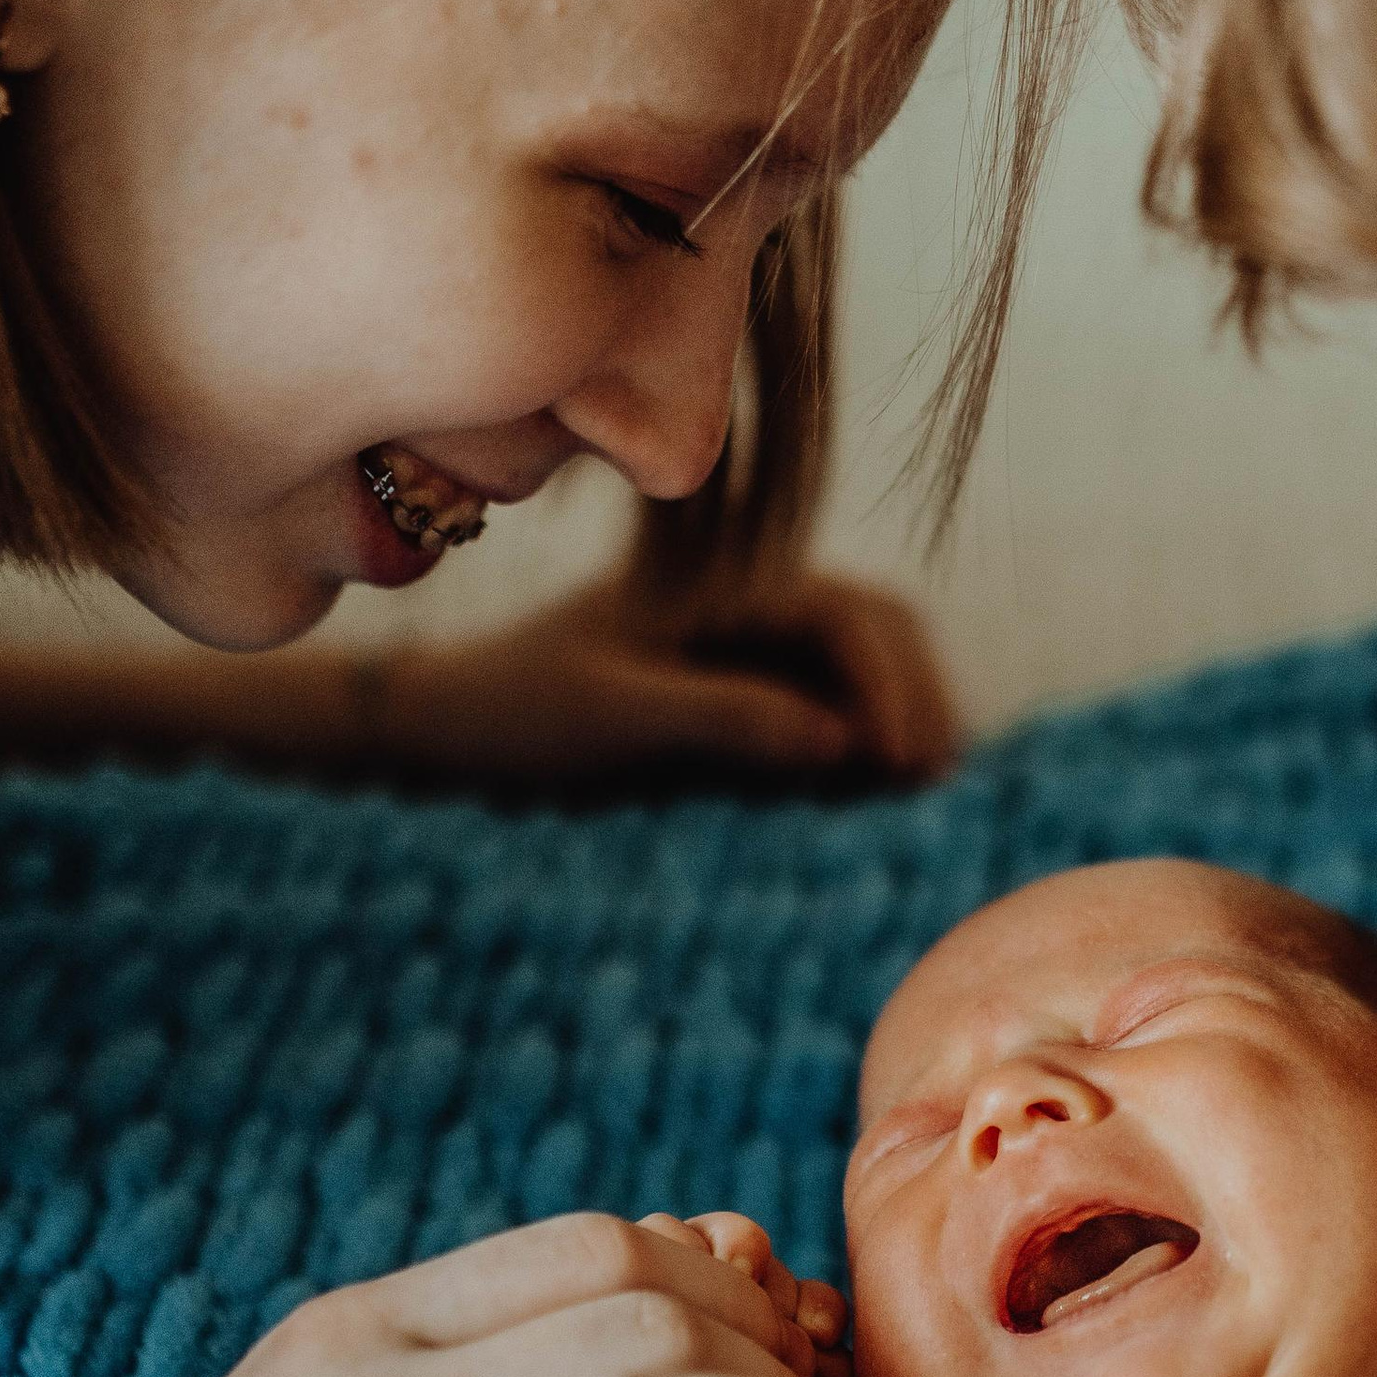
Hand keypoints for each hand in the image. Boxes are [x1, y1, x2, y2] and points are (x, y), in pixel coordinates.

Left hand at [373, 564, 957, 788]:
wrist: (448, 724)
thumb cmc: (518, 710)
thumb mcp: (616, 715)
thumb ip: (727, 717)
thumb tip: (842, 741)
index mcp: (719, 582)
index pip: (844, 615)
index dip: (889, 682)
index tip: (900, 759)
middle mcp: (745, 600)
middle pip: (875, 627)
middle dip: (913, 695)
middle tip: (929, 778)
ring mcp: (745, 645)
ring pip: (862, 666)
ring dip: (898, 717)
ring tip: (915, 792)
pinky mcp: (738, 691)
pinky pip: (828, 706)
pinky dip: (863, 743)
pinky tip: (873, 795)